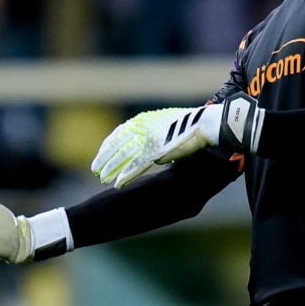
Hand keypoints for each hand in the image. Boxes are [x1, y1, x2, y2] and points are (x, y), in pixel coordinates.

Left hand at [91, 93, 263, 187]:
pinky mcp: (158, 150)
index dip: (110, 146)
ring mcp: (151, 138)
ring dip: (112, 168)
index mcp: (146, 120)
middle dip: (106, 158)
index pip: (121, 133)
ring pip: (124, 156)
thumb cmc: (193, 127)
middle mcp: (145, 128)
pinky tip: (118, 184)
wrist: (208, 124)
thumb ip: (158, 139)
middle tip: (96, 170)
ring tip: (102, 179)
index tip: (102, 156)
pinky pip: (138, 165)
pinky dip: (126, 175)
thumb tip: (155, 152)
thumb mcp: (170, 130)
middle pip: (118, 144)